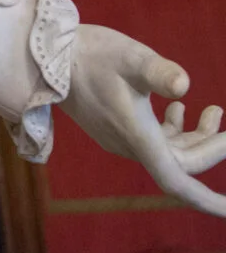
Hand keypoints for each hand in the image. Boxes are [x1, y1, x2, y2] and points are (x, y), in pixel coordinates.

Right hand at [63, 24, 225, 214]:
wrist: (44, 54)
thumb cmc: (89, 53)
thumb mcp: (129, 57)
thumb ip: (158, 71)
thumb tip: (184, 84)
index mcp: (137, 135)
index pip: (177, 180)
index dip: (207, 200)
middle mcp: (129, 144)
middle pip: (180, 163)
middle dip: (210, 148)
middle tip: (224, 120)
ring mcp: (119, 138)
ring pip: (169, 152)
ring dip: (195, 138)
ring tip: (214, 110)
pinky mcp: (113, 127)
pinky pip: (154, 141)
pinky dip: (175, 130)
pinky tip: (181, 106)